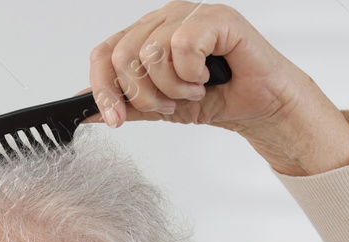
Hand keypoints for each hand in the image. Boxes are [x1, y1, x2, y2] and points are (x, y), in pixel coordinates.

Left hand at [83, 2, 348, 175]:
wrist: (260, 108)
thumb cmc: (218, 99)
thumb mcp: (161, 108)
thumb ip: (126, 104)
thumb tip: (88, 108)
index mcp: (147, 34)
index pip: (104, 53)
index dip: (103, 89)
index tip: (115, 121)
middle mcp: (164, 18)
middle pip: (122, 55)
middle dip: (142, 95)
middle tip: (169, 107)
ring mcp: (189, 14)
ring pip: (150, 53)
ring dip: (171, 88)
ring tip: (192, 93)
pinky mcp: (216, 18)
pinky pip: (182, 45)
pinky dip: (191, 74)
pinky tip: (207, 78)